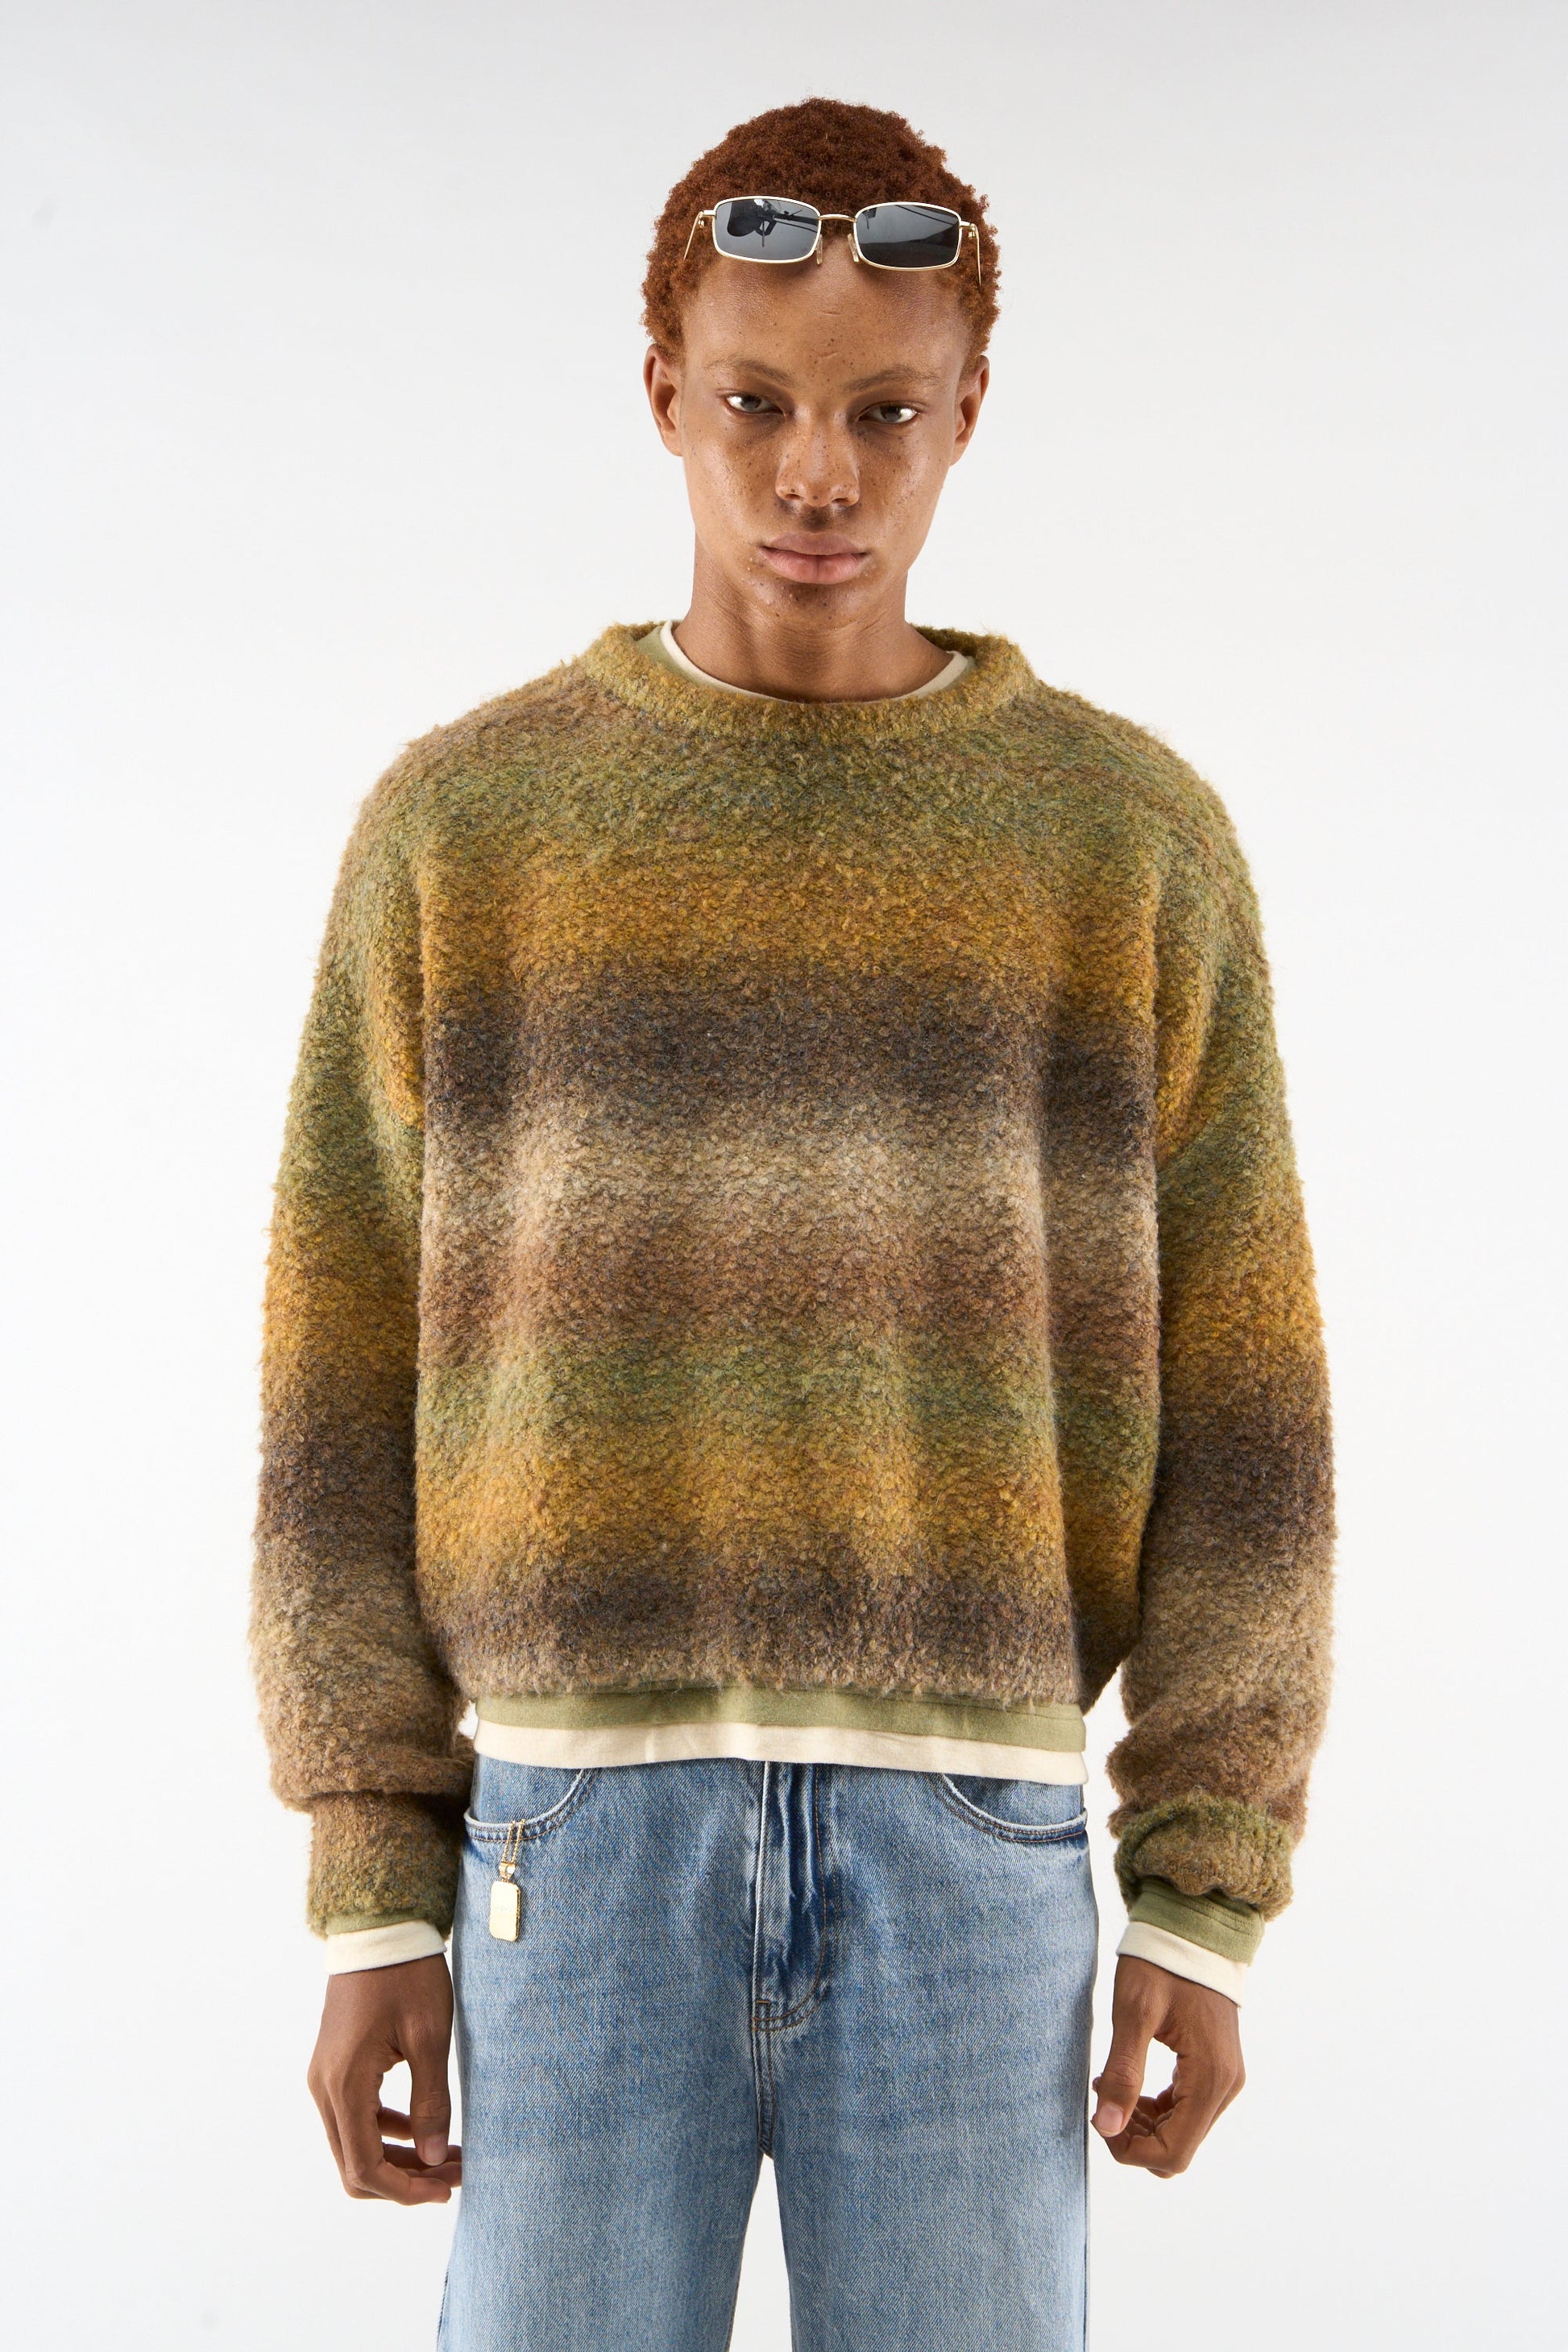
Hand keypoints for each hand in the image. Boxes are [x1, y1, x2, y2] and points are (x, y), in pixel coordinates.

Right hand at [307, 1954, 462, 2202]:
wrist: (379, 1928)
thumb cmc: (408, 1975)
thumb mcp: (429, 2037)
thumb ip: (431, 2102)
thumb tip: (434, 2160)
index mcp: (345, 2084)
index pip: (364, 2168)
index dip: (404, 2190)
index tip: (445, 2190)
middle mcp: (324, 2088)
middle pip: (355, 2165)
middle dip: (405, 2179)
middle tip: (454, 2174)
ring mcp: (326, 2078)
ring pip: (355, 2144)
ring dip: (399, 2158)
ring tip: (449, 2156)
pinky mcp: (335, 2067)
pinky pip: (356, 2118)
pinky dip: (388, 2133)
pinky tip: (426, 2127)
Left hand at [1091, 1955, 1243, 2175]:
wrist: (1192, 1931)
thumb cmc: (1161, 1964)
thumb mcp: (1133, 2012)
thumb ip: (1122, 2072)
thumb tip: (1106, 2127)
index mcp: (1210, 2077)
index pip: (1173, 2153)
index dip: (1130, 2151)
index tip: (1099, 2115)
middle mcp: (1226, 2087)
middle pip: (1179, 2150)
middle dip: (1134, 2138)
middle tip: (1103, 2094)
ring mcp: (1225, 2080)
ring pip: (1183, 2134)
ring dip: (1144, 2124)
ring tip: (1111, 2083)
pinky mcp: (1218, 2071)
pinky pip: (1188, 2112)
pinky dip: (1157, 2110)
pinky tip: (1130, 2082)